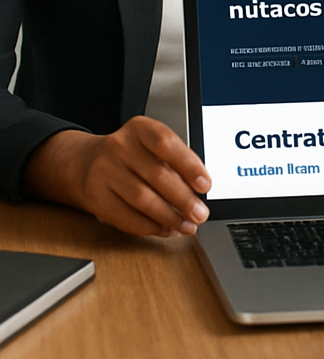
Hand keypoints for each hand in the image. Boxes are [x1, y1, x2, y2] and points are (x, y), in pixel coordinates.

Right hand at [23, 116, 211, 237]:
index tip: (205, 185)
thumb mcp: (149, 143)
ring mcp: (105, 173)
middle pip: (158, 176)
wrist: (83, 162)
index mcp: (139, 129)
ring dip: (169, 217)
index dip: (189, 165)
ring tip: (187, 225)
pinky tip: (164, 229)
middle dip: (184, 199)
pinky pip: (126, 217)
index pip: (166, 144)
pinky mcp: (96, 198)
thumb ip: (174, 159)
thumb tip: (199, 187)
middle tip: (200, 213)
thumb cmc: (129, 154)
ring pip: (143, 200)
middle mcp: (120, 148)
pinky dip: (149, 227)